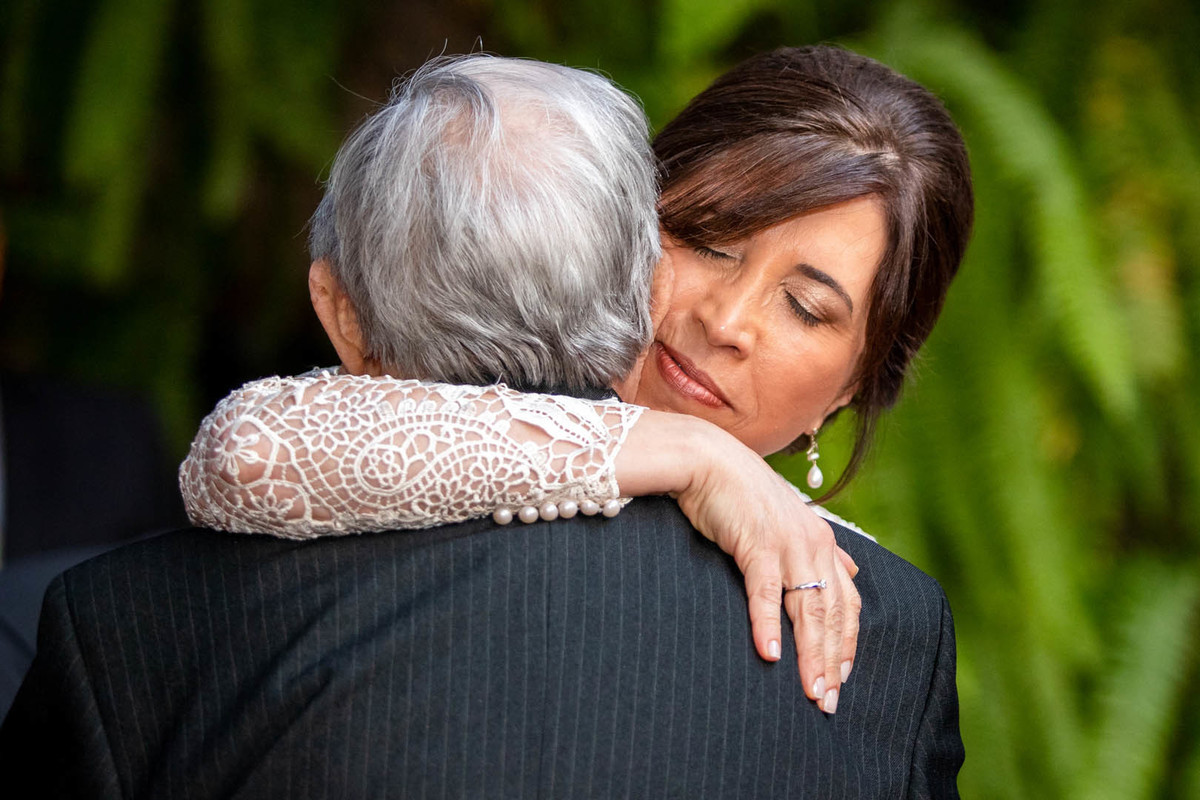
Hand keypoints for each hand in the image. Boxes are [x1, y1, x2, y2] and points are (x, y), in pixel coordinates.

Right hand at [616, 412, 861, 711]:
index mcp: (823, 543)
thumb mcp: (790, 521)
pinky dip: (767, 624)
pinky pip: (765, 591)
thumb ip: (821, 550)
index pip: (847, 603)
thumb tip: (851, 571)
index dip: (847, 644)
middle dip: (831, 661)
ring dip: (809, 654)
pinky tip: (769, 653)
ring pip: (807, 609)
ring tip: (810, 691)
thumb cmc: (743, 494)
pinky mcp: (757, 543)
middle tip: (828, 702)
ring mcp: (787, 544)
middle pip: (831, 614)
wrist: (709, 459)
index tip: (841, 679)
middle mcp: (814, 544)